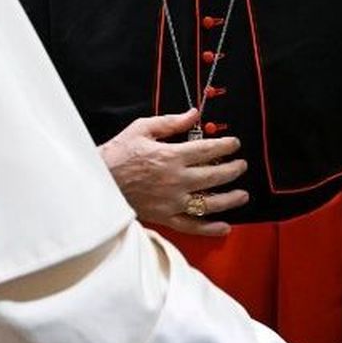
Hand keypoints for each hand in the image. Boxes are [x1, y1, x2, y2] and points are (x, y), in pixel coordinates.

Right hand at [98, 109, 248, 235]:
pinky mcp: (165, 217)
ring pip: (209, 203)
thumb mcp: (141, 129)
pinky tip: (224, 226)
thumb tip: (194, 114)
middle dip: (233, 169)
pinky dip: (210, 228)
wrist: (98, 182)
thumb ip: (170, 122)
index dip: (226, 145)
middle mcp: (176, 180)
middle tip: (242, 165)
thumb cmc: (118, 154)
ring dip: (230, 199)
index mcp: (171, 156)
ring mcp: (172, 201)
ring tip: (243, 194)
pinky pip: (192, 226)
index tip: (234, 143)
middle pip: (214, 176)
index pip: (208, 150)